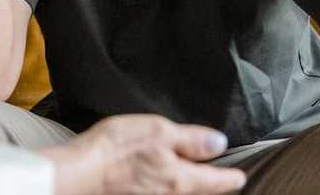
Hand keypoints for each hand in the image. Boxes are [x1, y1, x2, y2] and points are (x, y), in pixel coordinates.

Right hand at [44, 115, 246, 194]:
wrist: (79, 172)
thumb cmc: (117, 149)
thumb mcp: (157, 131)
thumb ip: (191, 139)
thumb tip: (220, 144)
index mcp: (181, 180)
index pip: (216, 182)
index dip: (231, 177)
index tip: (240, 176)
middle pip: (199, 191)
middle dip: (212, 184)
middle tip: (223, 177)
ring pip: (180, 193)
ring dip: (189, 184)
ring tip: (195, 175)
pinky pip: (162, 193)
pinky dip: (168, 185)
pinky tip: (162, 176)